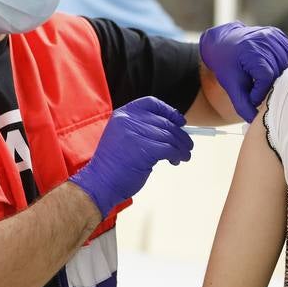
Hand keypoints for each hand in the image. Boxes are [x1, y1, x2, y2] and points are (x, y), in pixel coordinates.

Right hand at [68, 97, 193, 214]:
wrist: (100, 183)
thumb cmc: (113, 165)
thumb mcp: (123, 136)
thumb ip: (141, 128)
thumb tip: (170, 129)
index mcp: (123, 114)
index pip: (151, 103)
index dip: (169, 111)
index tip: (180, 121)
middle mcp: (128, 120)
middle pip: (164, 122)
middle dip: (180, 135)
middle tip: (187, 145)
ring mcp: (135, 134)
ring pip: (170, 136)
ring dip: (181, 147)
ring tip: (184, 155)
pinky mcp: (144, 149)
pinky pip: (169, 149)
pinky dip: (178, 155)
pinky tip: (177, 160)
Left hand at [200, 21, 287, 121]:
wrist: (222, 42)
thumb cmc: (226, 64)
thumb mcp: (231, 85)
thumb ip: (243, 104)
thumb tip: (254, 120)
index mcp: (253, 52)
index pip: (267, 78)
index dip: (260, 91)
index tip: (251, 96)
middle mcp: (265, 41)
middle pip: (278, 72)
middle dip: (269, 85)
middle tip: (257, 88)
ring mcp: (273, 36)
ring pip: (286, 65)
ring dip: (278, 75)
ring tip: (263, 78)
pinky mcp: (278, 35)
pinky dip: (283, 65)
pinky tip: (271, 67)